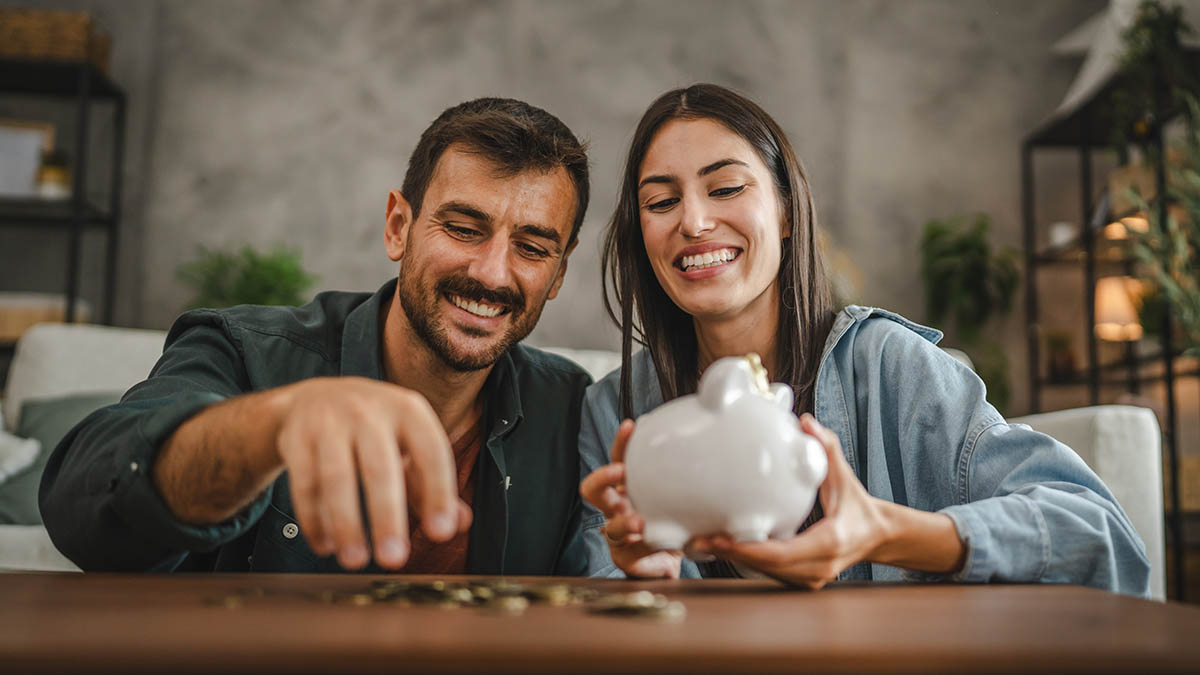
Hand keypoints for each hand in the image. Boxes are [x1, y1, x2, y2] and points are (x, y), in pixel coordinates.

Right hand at [274, 377, 471, 570]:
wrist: (316, 397)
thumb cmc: (375, 429)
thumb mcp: (409, 443)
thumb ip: (431, 483)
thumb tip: (461, 524)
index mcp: (408, 410)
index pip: (431, 452)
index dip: (439, 492)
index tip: (442, 532)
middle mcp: (369, 412)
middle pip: (379, 468)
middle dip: (387, 516)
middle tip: (393, 560)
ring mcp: (329, 423)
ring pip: (336, 478)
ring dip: (345, 524)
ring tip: (355, 560)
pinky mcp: (296, 438)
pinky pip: (304, 484)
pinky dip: (313, 519)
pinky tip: (325, 545)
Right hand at [579, 420, 682, 577]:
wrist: (674, 560)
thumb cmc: (673, 522)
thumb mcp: (682, 497)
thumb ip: (689, 473)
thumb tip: (713, 425)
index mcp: (628, 489)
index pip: (619, 460)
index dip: (621, 443)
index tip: (631, 427)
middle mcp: (617, 509)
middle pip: (594, 491)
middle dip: (604, 478)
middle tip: (621, 472)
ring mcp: (619, 536)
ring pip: (612, 528)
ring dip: (625, 523)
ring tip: (640, 523)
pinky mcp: (626, 559)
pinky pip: (633, 554)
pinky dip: (649, 553)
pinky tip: (663, 554)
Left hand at [690, 413, 891, 588]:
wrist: (876, 537)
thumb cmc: (857, 506)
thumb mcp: (844, 476)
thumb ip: (827, 447)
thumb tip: (806, 420)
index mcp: (828, 542)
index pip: (781, 553)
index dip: (748, 548)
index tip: (720, 539)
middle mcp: (819, 567)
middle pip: (766, 567)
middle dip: (731, 554)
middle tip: (699, 540)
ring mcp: (811, 579)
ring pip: (765, 573)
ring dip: (734, 560)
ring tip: (701, 544)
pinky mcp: (803, 581)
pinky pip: (770, 573)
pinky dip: (746, 561)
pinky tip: (721, 548)